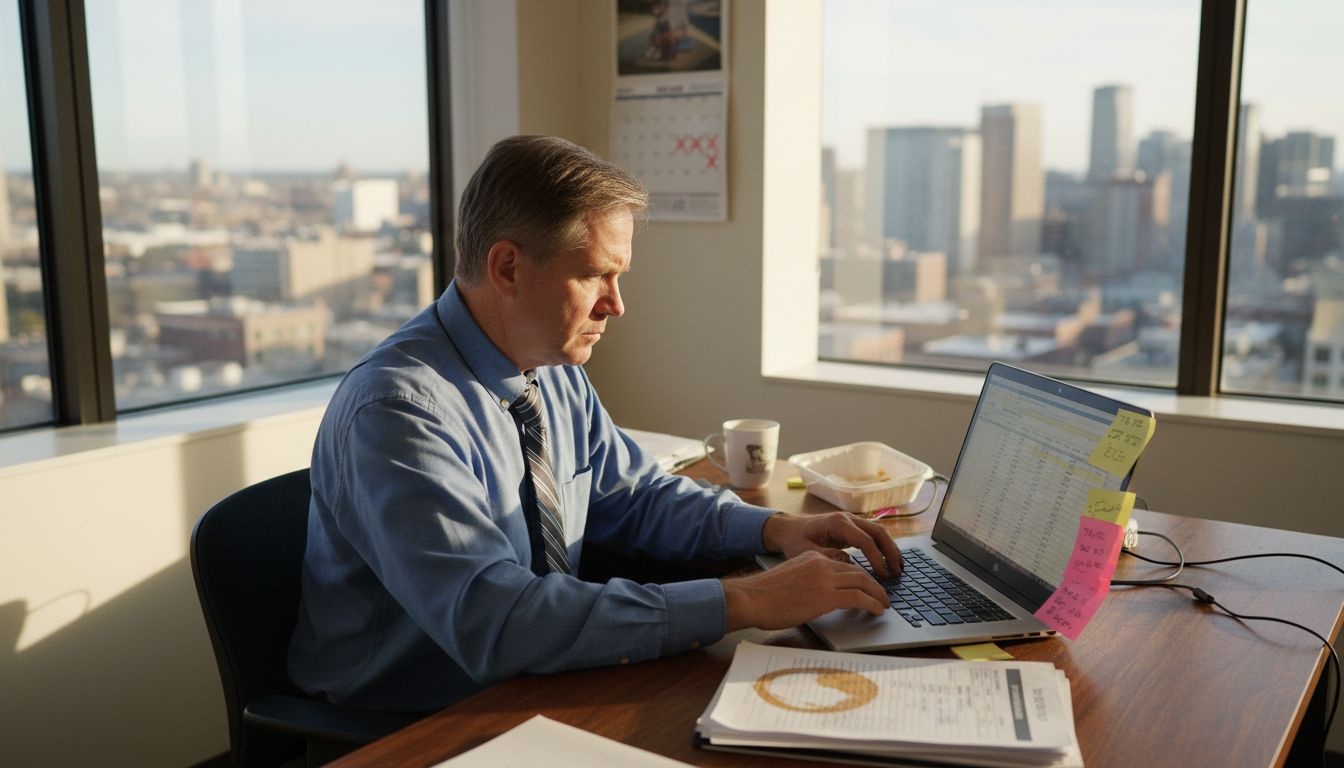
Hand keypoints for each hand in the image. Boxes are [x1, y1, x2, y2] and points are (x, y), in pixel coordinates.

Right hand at [722, 551, 890, 630]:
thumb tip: (820, 596)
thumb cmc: (764, 595)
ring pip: (863, 582)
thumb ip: (809, 581)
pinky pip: (859, 598)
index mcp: (812, 557)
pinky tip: (876, 611)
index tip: (867, 586)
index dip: (860, 577)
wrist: (752, 598)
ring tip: (884, 605)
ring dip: (878, 595)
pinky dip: (872, 604)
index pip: (844, 564)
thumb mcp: (791, 579)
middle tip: (882, 595)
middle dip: (875, 584)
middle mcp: (821, 564)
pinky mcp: (826, 597)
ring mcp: (825, 579)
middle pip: (858, 571)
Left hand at [761, 511, 902, 577]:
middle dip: (890, 553)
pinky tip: (889, 562)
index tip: (882, 576)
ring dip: (891, 550)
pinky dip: (884, 547)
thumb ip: (827, 557)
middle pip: (878, 532)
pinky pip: (873, 535)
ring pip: (880, 532)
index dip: (876, 559)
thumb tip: (850, 564)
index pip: (865, 541)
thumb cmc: (794, 540)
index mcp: (837, 523)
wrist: (788, 529)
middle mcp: (848, 518)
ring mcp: (852, 521)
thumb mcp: (806, 552)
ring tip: (898, 569)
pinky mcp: (853, 527)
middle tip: (897, 574)